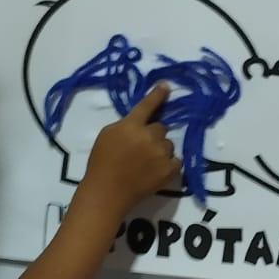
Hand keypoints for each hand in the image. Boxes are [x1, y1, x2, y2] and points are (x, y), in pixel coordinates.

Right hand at [78, 84, 181, 215]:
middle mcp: (149, 136)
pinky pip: (176, 160)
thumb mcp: (107, 135)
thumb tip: (140, 122)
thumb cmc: (101, 163)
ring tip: (146, 163)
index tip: (166, 86)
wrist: (107, 192)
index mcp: (131, 125)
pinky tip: (156, 170)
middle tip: (141, 148)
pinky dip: (169, 164)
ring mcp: (161, 153)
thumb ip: (125, 125)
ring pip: (168, 144)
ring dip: (160, 149)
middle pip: (160, 127)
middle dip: (153, 135)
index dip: (158, 95)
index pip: (147, 105)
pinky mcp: (170, 170)